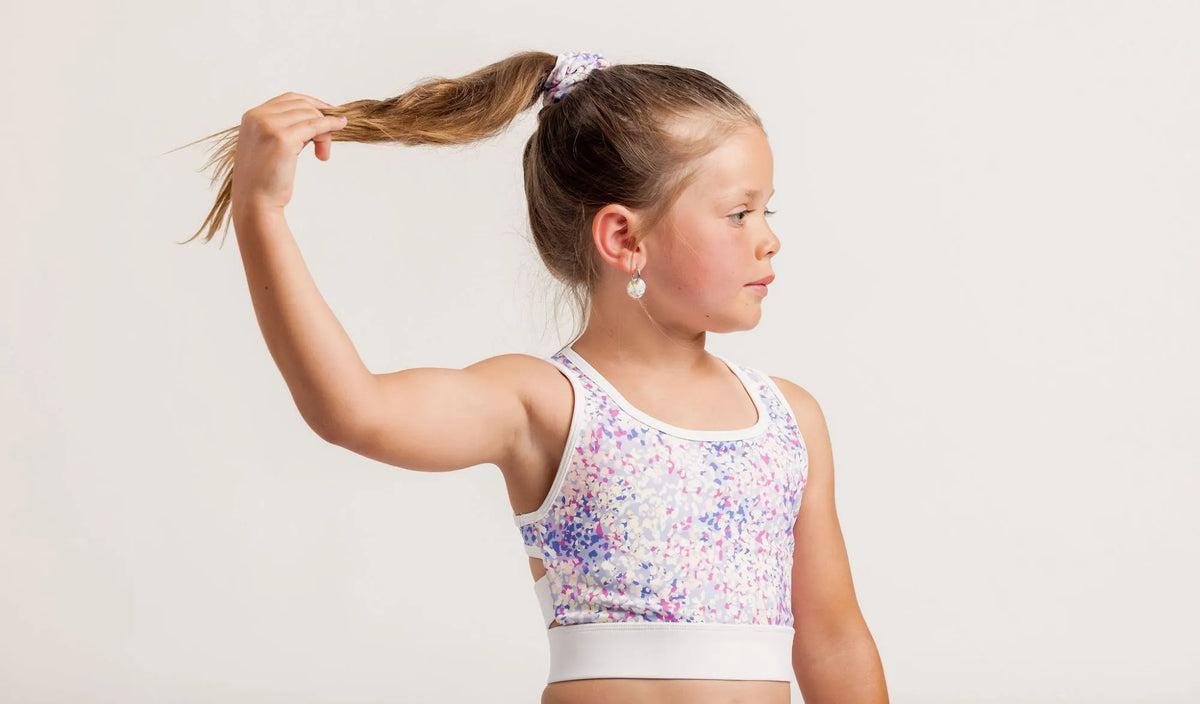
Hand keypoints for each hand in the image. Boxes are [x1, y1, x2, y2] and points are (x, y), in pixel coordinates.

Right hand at [230, 92, 346, 214]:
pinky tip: (339, 126)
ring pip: (310, 115)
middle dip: (319, 120)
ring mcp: (270, 126)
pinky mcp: (283, 139)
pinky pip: (315, 125)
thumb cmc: (263, 180)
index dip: (311, 103)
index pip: (288, 99)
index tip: (328, 112)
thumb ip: (283, 130)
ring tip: (322, 153)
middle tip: (324, 145)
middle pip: (301, 106)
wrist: (255, 202)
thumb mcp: (268, 146)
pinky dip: (330, 126)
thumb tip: (315, 122)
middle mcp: (258, 117)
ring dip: (324, 132)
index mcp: (252, 116)